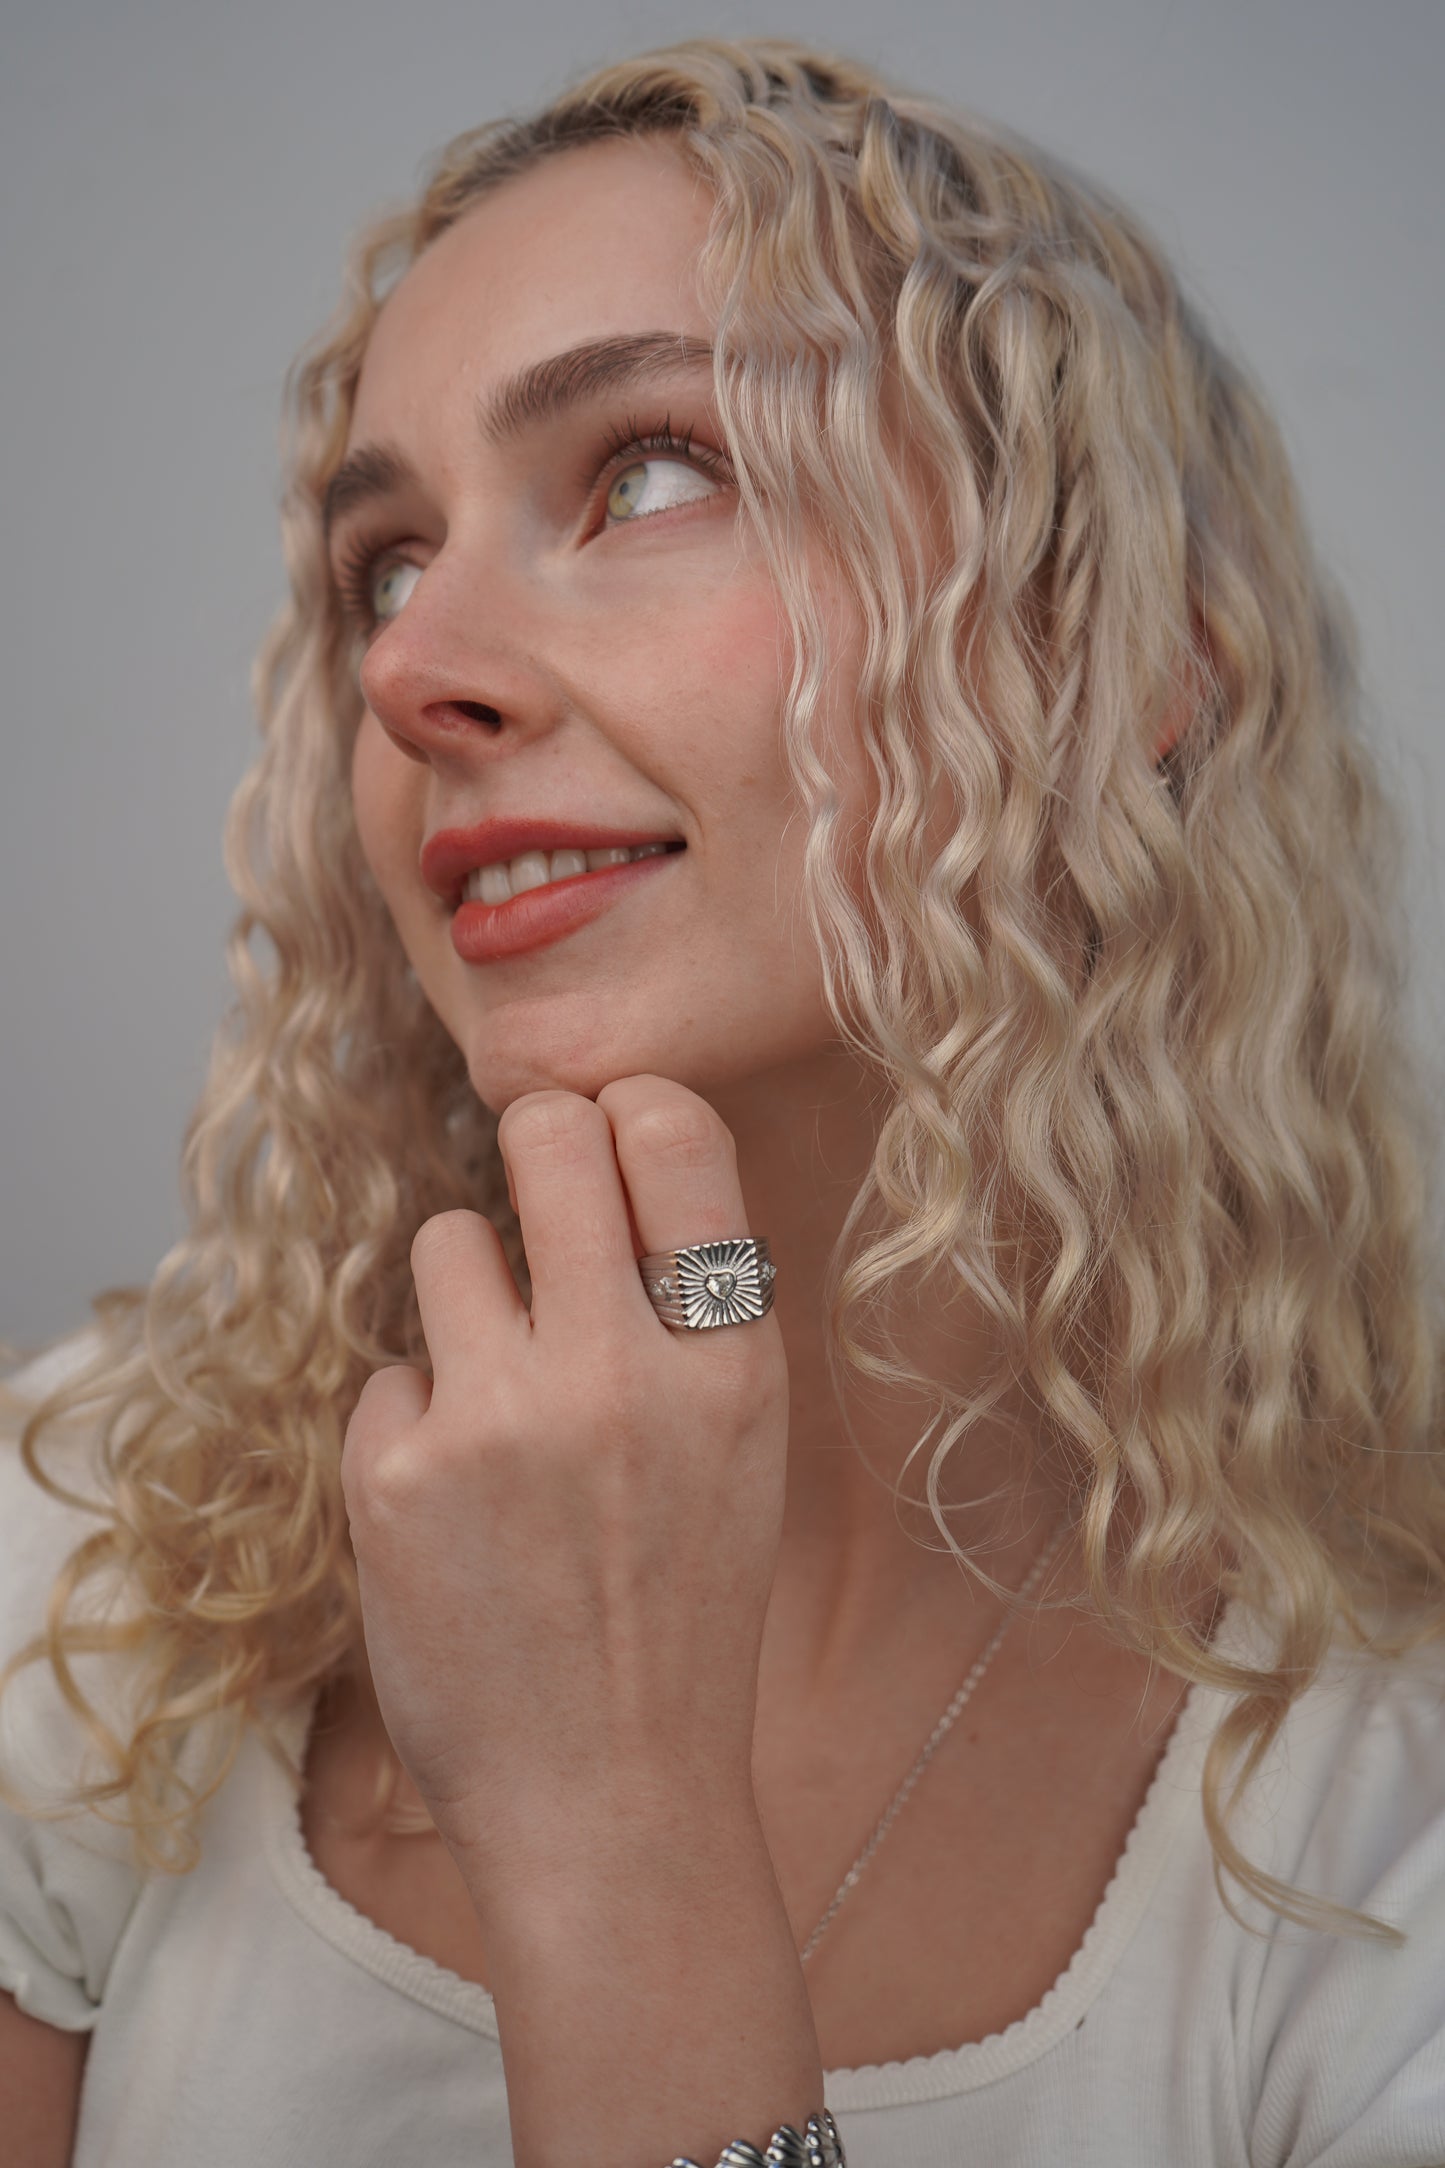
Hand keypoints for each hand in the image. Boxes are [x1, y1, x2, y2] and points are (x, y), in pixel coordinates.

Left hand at [338, 1074, 789, 1895]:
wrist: (610, 1800)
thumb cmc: (678, 1620)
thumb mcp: (741, 1452)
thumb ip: (689, 1321)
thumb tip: (612, 1168)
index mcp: (730, 1364)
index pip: (673, 1132)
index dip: (625, 1110)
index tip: (604, 1132)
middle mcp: (623, 1370)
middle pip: (548, 1135)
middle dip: (531, 1143)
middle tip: (529, 1191)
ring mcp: (504, 1419)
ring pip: (448, 1239)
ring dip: (465, 1295)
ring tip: (494, 1390)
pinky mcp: (398, 1477)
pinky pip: (388, 1377)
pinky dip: (412, 1428)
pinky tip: (453, 1514)